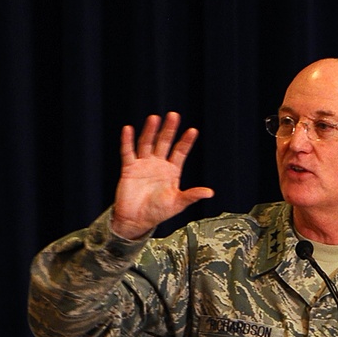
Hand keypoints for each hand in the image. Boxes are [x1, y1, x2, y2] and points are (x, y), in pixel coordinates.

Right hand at [110, 112, 214, 239]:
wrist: (136, 220)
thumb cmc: (157, 212)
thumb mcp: (177, 203)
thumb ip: (191, 196)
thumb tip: (210, 192)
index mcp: (171, 171)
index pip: (180, 152)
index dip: (186, 142)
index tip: (192, 130)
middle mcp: (158, 164)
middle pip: (164, 142)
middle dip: (169, 130)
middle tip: (174, 116)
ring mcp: (143, 164)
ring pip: (147, 143)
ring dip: (150, 131)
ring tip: (154, 118)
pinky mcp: (129, 168)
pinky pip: (128, 152)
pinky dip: (127, 141)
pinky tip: (128, 129)